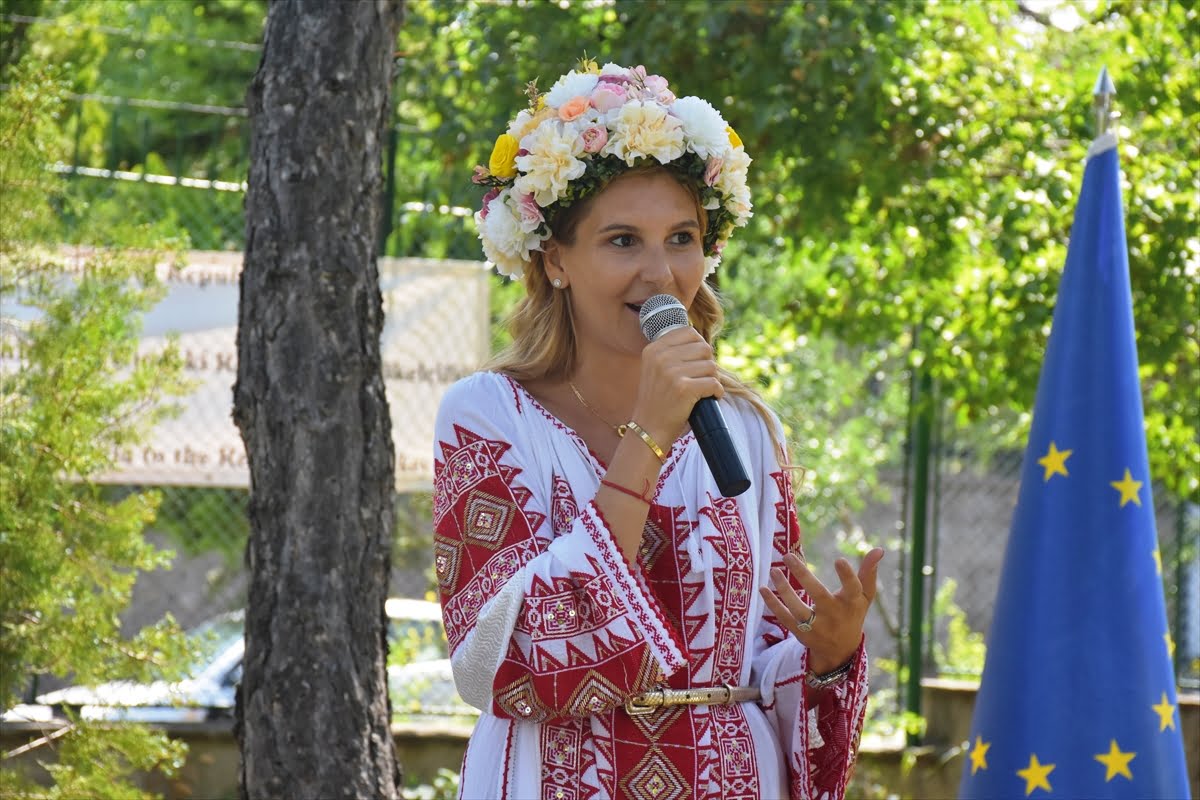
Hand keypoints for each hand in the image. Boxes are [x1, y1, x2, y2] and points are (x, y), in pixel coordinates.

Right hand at [632, 326, 722, 444]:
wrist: (648, 428)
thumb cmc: (658, 399)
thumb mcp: (656, 369)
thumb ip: (673, 352)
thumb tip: (702, 341)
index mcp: (654, 349)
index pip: (689, 332)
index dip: (699, 348)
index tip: (695, 364)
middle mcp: (661, 357)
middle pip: (703, 348)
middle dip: (707, 364)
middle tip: (700, 379)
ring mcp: (671, 372)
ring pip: (711, 366)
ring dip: (712, 379)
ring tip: (702, 391)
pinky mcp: (683, 389)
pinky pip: (714, 383)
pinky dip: (716, 392)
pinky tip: (708, 398)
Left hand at [759, 548, 883, 674]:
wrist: (840, 651)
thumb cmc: (853, 614)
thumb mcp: (864, 597)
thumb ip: (869, 573)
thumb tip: (878, 549)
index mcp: (851, 604)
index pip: (852, 589)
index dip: (847, 576)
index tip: (839, 560)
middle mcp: (834, 616)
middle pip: (819, 595)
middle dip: (803, 576)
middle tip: (788, 556)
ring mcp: (816, 626)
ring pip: (798, 608)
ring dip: (783, 589)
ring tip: (773, 570)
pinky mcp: (801, 633)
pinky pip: (785, 618)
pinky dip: (773, 604)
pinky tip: (762, 588)